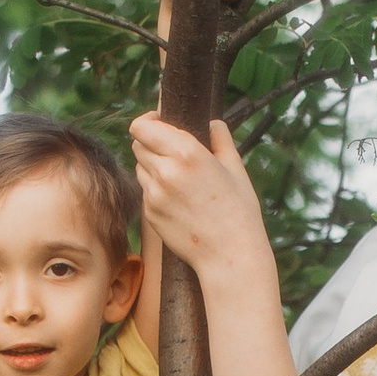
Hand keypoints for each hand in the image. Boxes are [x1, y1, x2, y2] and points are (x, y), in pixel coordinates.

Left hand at [128, 113, 267, 275]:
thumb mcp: (235, 168)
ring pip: (140, 166)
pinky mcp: (149, 213)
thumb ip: (221, 139)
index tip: (160, 122)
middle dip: (151, 142)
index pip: (142, 126)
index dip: (148, 121)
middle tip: (172, 150)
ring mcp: (154, 194)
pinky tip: (179, 199)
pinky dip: (156, 189)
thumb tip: (213, 123)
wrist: (229, 254)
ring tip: (179, 177)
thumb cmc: (238, 210)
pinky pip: (146, 190)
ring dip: (152, 165)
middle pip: (138, 144)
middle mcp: (165, 171)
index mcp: (187, 153)